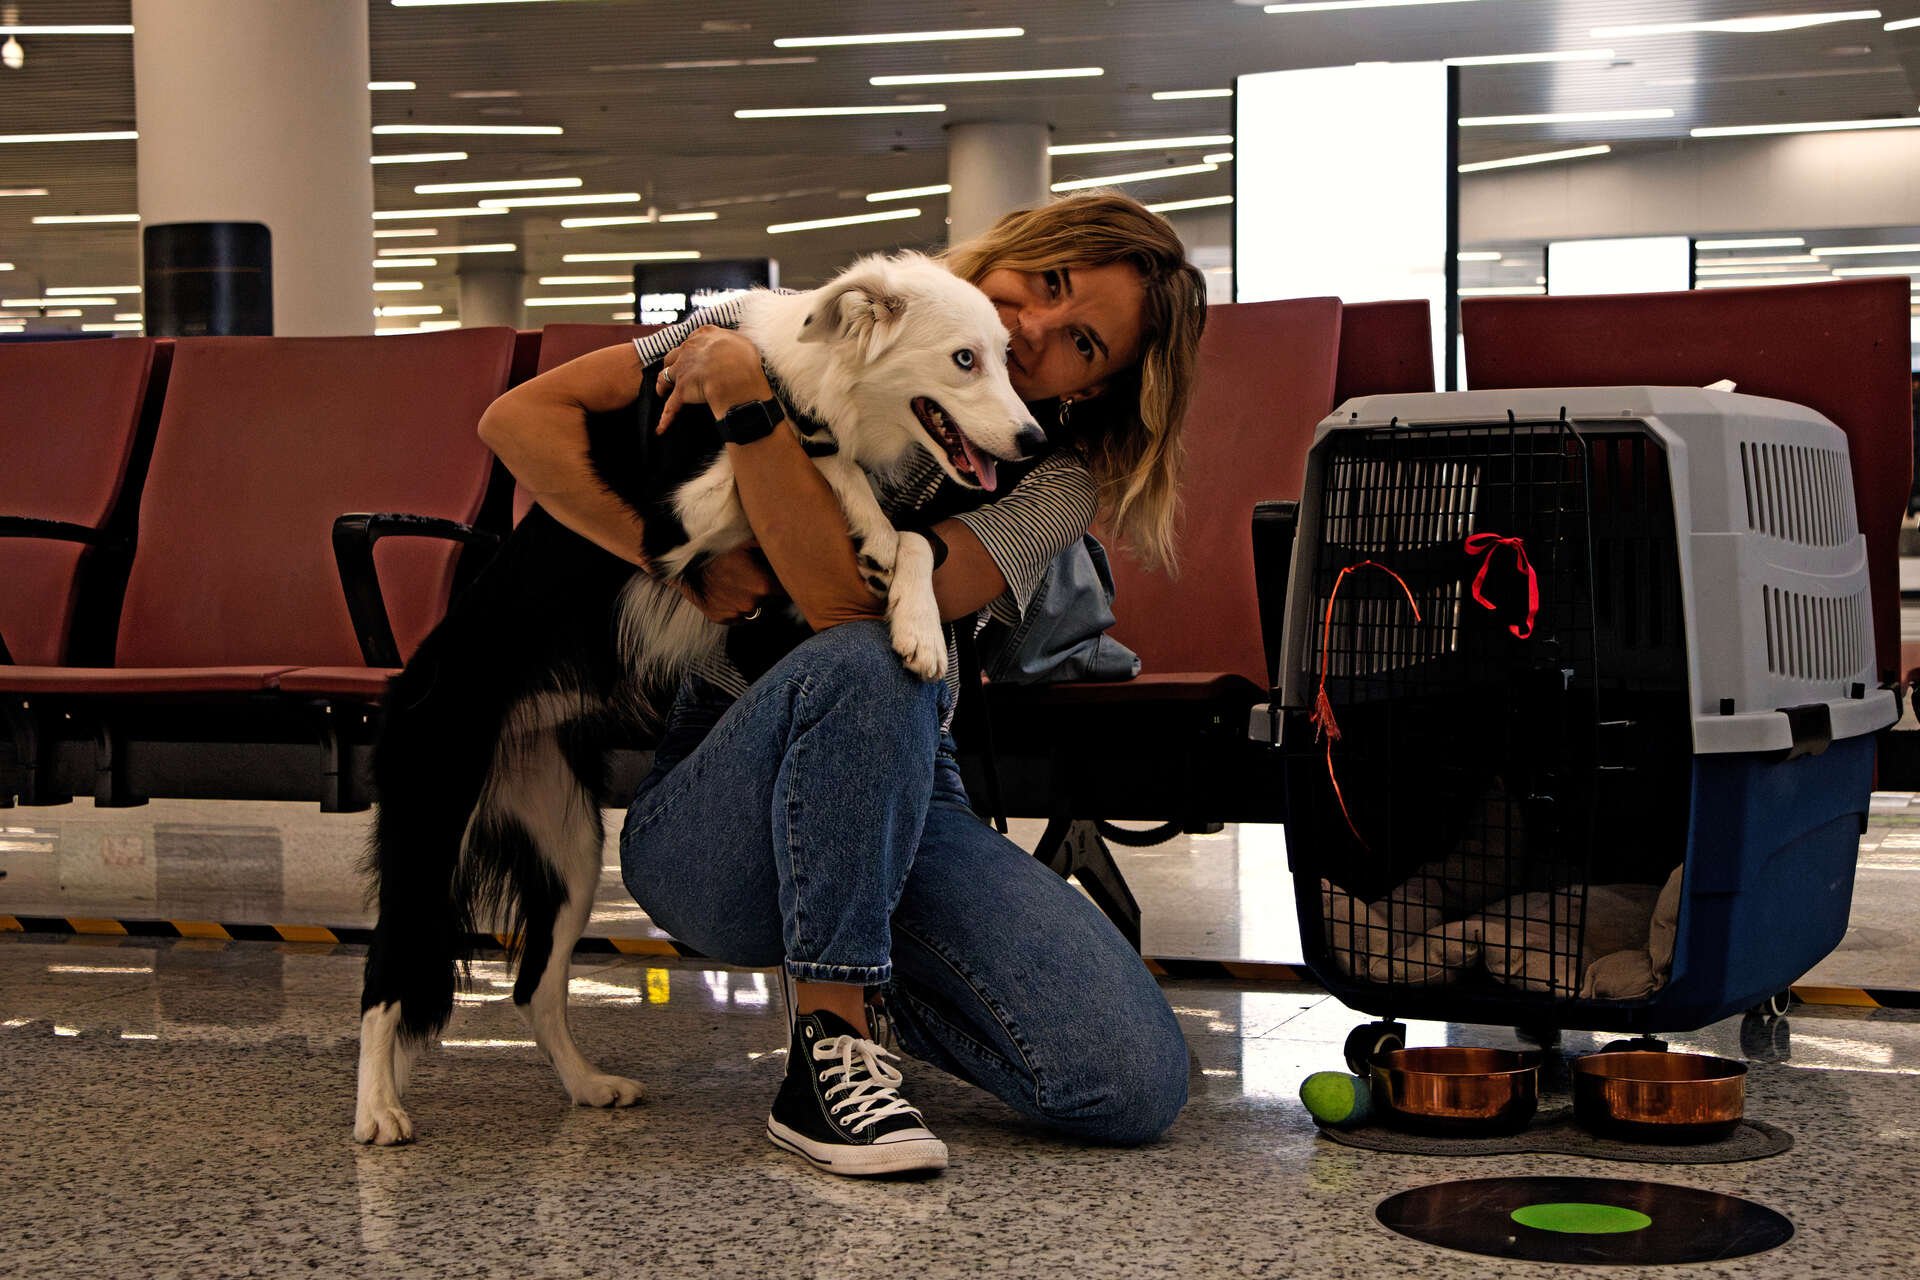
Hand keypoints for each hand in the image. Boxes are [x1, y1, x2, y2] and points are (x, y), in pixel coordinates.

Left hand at [655, 326, 774, 435]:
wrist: (739, 378)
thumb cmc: (745, 361)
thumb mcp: (742, 341)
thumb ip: (731, 340)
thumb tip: (732, 345)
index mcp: (704, 335)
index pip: (692, 340)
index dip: (691, 349)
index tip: (694, 355)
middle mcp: (689, 349)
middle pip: (674, 356)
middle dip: (674, 364)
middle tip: (678, 373)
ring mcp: (682, 369)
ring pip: (664, 376)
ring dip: (663, 384)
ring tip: (663, 392)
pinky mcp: (682, 390)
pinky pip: (671, 406)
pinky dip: (666, 417)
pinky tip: (661, 428)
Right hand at [677, 542, 781, 624]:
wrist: (687, 562)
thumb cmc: (720, 549)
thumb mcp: (748, 542)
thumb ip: (771, 549)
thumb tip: (791, 549)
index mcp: (764, 585)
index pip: (787, 590)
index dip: (785, 581)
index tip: (779, 574)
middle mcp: (752, 604)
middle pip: (771, 600)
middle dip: (767, 588)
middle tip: (754, 573)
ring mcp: (736, 614)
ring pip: (754, 608)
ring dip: (751, 598)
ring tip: (737, 581)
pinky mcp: (722, 619)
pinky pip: (737, 616)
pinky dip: (735, 606)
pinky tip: (727, 591)